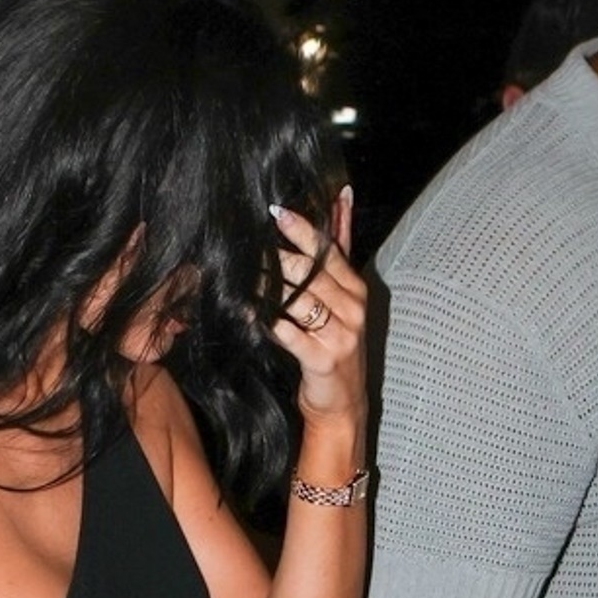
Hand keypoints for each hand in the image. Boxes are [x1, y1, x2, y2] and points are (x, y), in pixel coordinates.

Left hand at [268, 193, 367, 423]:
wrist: (342, 402)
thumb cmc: (335, 343)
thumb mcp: (343, 295)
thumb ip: (340, 247)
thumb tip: (341, 195)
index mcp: (355, 288)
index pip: (328, 251)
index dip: (302, 230)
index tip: (276, 212)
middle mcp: (353, 307)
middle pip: (311, 272)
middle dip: (278, 258)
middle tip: (247, 246)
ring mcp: (341, 334)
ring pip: (299, 299)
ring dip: (268, 287)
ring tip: (241, 275)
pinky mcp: (324, 359)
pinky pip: (289, 333)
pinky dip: (266, 321)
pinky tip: (246, 311)